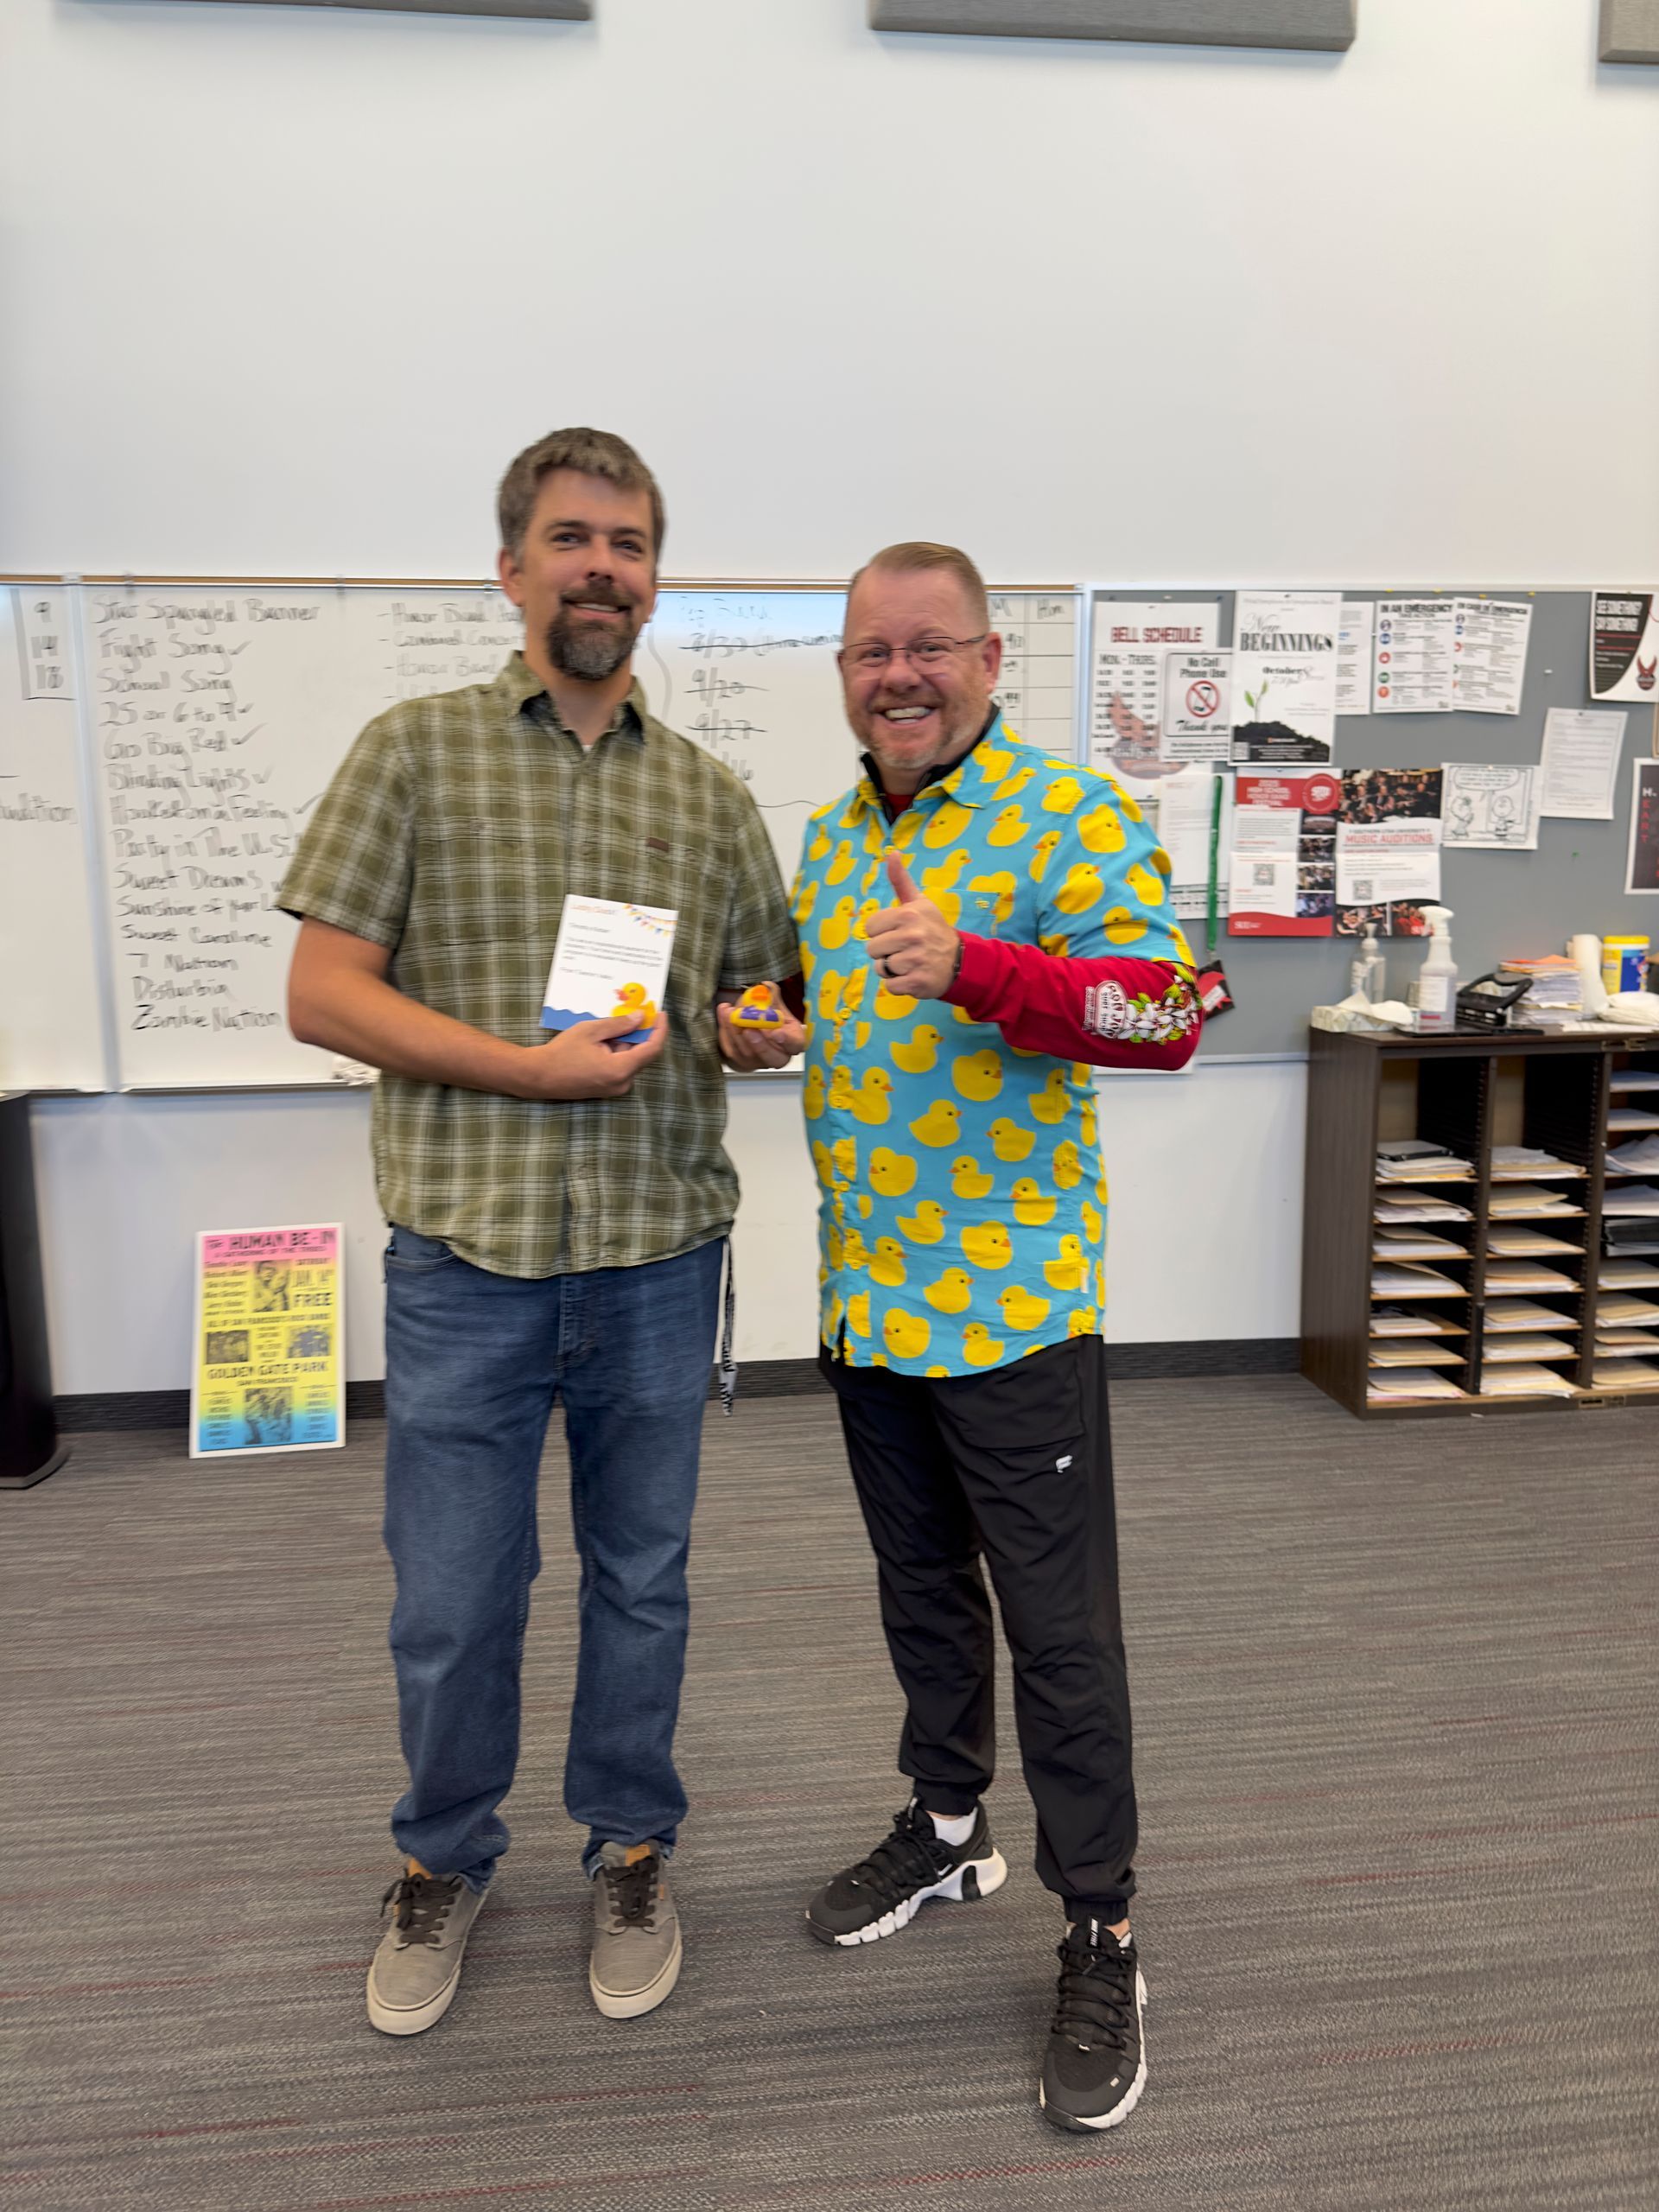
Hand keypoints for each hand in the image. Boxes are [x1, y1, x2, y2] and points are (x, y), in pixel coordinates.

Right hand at [515, 1010, 668, 1099]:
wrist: (538, 1076)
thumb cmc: (562, 1052)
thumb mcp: (591, 1030)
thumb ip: (618, 1025)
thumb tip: (640, 1018)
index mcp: (621, 1069)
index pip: (652, 1049)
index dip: (660, 1030)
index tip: (661, 1013)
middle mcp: (622, 1083)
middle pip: (641, 1054)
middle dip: (638, 1033)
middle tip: (631, 1013)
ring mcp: (614, 1089)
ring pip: (629, 1060)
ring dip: (624, 1042)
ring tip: (605, 1027)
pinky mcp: (606, 1089)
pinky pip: (619, 1067)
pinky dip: (616, 1052)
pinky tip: (601, 1041)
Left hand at [717, 986, 806, 1070]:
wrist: (749, 1021)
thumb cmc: (765, 1013)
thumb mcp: (772, 1001)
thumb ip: (771, 995)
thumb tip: (766, 987)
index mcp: (793, 1039)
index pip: (795, 1044)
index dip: (787, 1040)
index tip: (776, 1033)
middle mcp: (779, 1054)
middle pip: (773, 1058)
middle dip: (760, 1044)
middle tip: (749, 1030)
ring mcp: (759, 1061)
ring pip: (748, 1054)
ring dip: (737, 1032)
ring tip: (730, 1013)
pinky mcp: (740, 1060)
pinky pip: (732, 1050)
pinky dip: (726, 1031)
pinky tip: (724, 1014)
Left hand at [864, 855, 959, 1000]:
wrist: (960, 960)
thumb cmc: (932, 929)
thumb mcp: (919, 902)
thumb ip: (901, 880)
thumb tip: (891, 852)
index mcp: (907, 915)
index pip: (869, 928)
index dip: (881, 932)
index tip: (898, 932)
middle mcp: (911, 936)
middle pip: (872, 949)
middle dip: (885, 951)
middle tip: (905, 949)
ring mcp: (914, 960)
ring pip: (881, 968)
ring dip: (892, 969)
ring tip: (910, 962)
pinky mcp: (916, 982)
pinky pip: (890, 986)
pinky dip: (899, 984)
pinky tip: (913, 975)